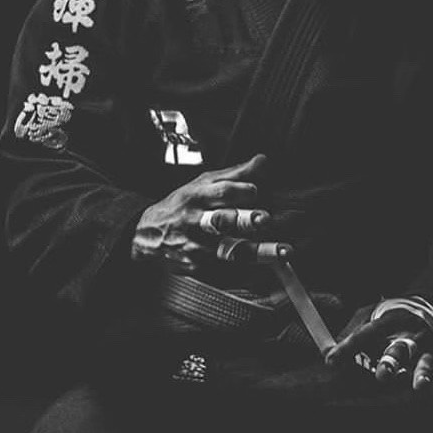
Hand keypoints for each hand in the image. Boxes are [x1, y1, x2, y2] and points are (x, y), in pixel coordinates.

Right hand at [131, 154, 269, 272]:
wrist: (148, 236)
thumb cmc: (183, 205)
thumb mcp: (203, 184)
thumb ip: (235, 174)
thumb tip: (264, 160)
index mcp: (199, 196)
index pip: (220, 191)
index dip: (239, 190)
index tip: (257, 191)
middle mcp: (197, 221)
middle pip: (223, 220)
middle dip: (246, 220)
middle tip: (267, 220)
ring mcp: (197, 247)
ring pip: (231, 250)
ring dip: (259, 252)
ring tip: (284, 252)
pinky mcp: (198, 268)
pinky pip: (228, 271)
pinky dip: (251, 271)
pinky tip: (272, 271)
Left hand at [325, 304, 432, 400]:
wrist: (430, 308)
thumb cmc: (390, 319)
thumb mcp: (369, 316)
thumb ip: (350, 332)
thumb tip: (326, 351)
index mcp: (389, 320)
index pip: (366, 333)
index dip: (349, 347)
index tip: (331, 361)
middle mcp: (409, 334)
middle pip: (399, 349)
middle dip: (391, 363)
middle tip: (382, 376)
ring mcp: (426, 348)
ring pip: (424, 362)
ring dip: (421, 374)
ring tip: (420, 386)